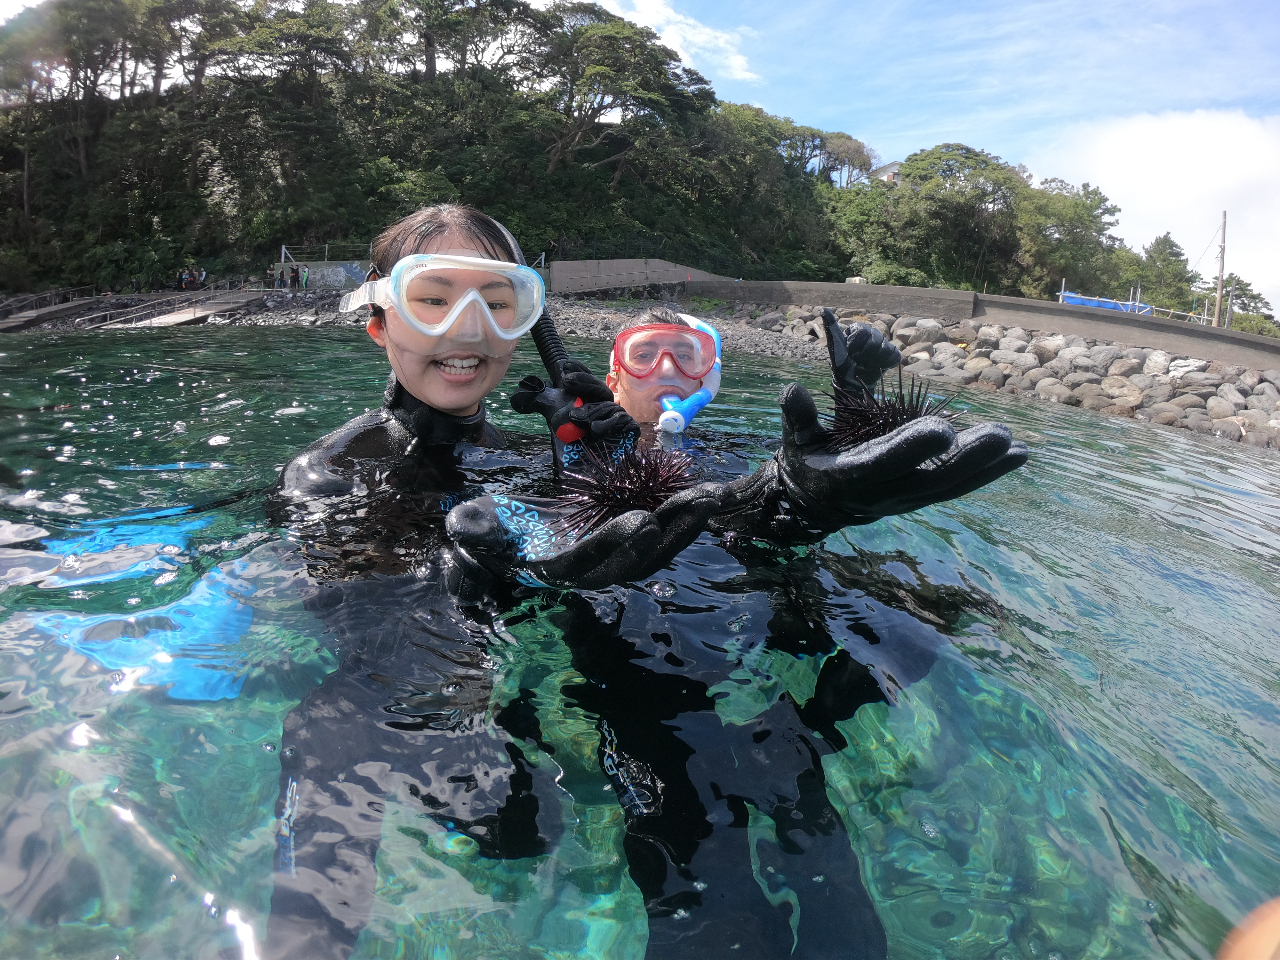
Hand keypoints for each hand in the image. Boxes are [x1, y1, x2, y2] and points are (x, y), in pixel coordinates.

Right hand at [445, 482, 721, 589]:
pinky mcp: (626, 542)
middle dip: (671, 531)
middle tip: (699, 501)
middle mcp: (592, 571)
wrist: (510, 539)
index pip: (591, 560)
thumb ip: (473, 530)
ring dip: (686, 523)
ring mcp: (613, 559)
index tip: (642, 521)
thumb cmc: (491, 532)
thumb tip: (465, 527)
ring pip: (658, 549)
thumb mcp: (475, 529)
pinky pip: (661, 533)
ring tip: (713, 495)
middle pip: (639, 559)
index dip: (616, 543)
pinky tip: (705, 495)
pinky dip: (684, 516)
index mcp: (557, 568)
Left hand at [511, 361, 638, 472]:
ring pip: (606, 405)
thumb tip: (517, 398)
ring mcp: (617, 415)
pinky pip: (620, 421)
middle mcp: (603, 403)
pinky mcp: (627, 428)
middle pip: (598, 388)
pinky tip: (595, 429)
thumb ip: (539, 404)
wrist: (591, 469)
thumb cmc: (574, 440)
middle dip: (583, 382)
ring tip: (574, 417)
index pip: (585, 377)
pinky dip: (607, 424)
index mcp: (588, 396)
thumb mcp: (554, 417)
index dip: (577, 369)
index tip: (563, 366)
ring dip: (589, 410)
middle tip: (566, 383)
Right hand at [776, 382, 1026, 525]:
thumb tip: (792, 391)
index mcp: (850, 476)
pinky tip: (1018, 456)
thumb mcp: (795, 440)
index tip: (942, 428)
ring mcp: (906, 498)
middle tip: (1000, 435)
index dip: (912, 448)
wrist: (815, 504)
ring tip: (1018, 448)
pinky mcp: (921, 497)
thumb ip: (796, 417)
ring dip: (986, 467)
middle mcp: (883, 493)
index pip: (884, 463)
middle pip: (930, 479)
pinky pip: (957, 487)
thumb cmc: (806, 460)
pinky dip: (988, 474)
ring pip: (951, 486)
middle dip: (967, 459)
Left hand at [821, 309, 900, 392]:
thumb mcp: (835, 345)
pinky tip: (876, 367)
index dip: (855, 345)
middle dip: (864, 354)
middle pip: (875, 340)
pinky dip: (885, 364)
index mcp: (859, 329)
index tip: (849, 352)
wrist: (852, 381)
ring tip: (865, 364)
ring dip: (873, 361)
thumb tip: (823, 309)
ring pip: (885, 349)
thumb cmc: (841, 363)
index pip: (862, 332)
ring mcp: (884, 344)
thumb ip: (831, 327)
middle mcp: (873, 333)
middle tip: (857, 360)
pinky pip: (894, 356)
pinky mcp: (893, 354)